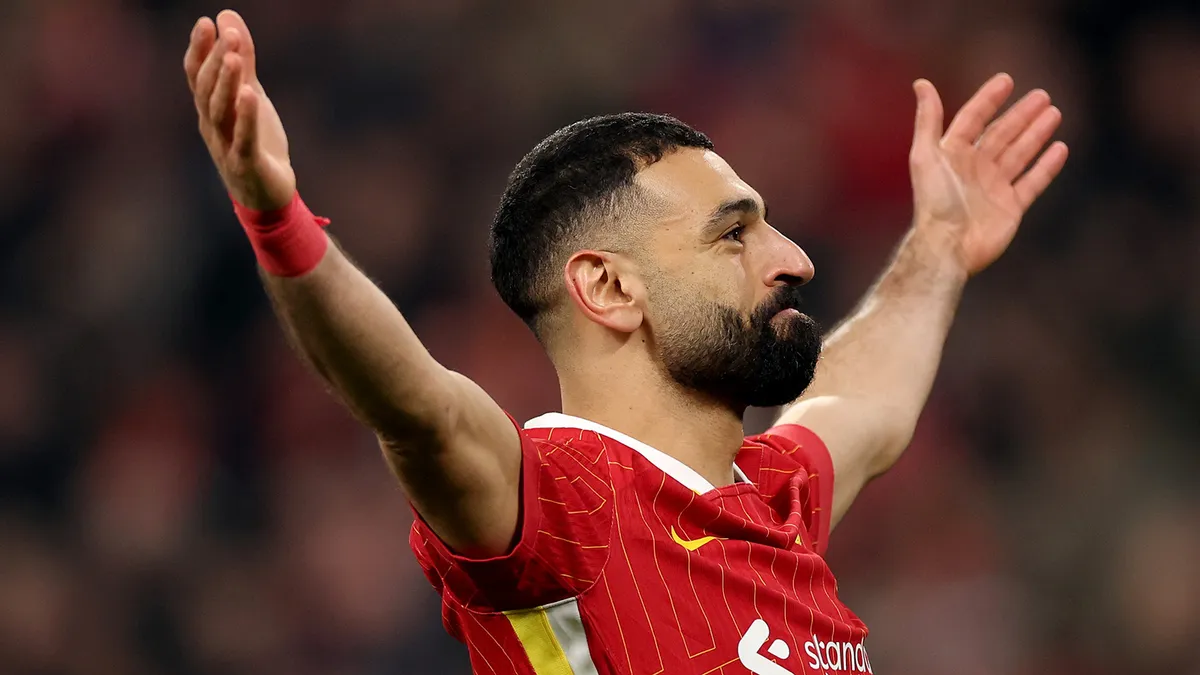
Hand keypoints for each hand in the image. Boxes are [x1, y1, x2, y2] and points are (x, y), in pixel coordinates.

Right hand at [184, 10, 294, 210]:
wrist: (268, 195)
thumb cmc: (255, 143)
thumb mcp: (252, 96)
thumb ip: (242, 60)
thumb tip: (227, 16)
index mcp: (210, 109)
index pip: (197, 75)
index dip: (200, 50)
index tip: (206, 22)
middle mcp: (211, 125)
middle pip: (207, 89)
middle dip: (216, 60)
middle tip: (227, 33)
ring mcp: (225, 146)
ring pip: (220, 111)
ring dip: (227, 83)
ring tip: (236, 57)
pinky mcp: (246, 163)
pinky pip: (243, 138)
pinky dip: (246, 117)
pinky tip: (251, 95)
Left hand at [908, 74, 1068, 275]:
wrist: (948, 246)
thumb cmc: (934, 202)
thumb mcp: (925, 156)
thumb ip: (927, 120)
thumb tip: (921, 83)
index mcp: (952, 154)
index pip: (973, 120)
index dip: (988, 100)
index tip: (1006, 80)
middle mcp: (973, 168)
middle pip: (1001, 134)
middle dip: (1021, 115)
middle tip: (1042, 95)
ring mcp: (993, 188)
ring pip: (1019, 154)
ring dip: (1036, 133)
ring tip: (1054, 113)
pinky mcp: (1010, 208)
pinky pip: (1032, 182)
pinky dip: (1046, 166)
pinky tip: (1060, 148)